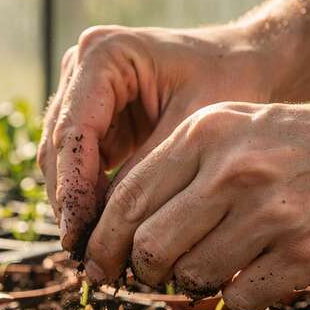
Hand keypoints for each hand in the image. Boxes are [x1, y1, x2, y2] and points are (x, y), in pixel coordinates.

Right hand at [38, 23, 275, 254]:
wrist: (251, 61)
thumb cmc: (233, 80)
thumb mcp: (193, 129)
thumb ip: (147, 172)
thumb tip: (108, 230)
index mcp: (103, 54)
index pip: (73, 132)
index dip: (72, 188)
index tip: (76, 235)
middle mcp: (83, 67)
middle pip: (58, 147)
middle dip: (69, 203)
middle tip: (84, 255)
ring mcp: (85, 92)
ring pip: (62, 161)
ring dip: (76, 205)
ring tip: (95, 253)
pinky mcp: (96, 118)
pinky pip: (82, 165)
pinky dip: (91, 198)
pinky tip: (106, 234)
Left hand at [81, 100, 309, 309]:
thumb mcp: (246, 127)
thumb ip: (185, 169)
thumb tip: (123, 233)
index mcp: (209, 131)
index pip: (126, 198)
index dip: (104, 242)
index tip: (100, 266)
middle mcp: (234, 169)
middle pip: (149, 246)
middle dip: (146, 271)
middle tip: (159, 275)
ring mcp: (270, 214)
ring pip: (191, 278)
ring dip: (197, 285)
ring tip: (225, 265)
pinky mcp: (305, 256)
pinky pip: (239, 300)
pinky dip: (241, 297)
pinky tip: (264, 272)